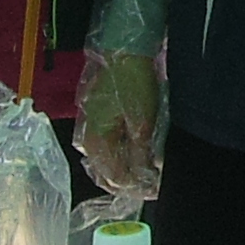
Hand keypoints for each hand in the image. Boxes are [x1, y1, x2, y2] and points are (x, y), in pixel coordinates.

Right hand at [74, 51, 162, 197]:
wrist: (123, 53)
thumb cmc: (132, 84)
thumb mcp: (142, 121)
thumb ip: (141, 153)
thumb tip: (146, 177)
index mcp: (96, 142)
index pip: (114, 178)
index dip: (136, 188)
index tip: (156, 190)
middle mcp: (88, 141)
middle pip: (107, 173)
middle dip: (130, 183)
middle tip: (154, 186)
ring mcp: (90, 131)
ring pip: (108, 162)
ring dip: (126, 170)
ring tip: (149, 174)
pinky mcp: (97, 122)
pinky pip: (109, 148)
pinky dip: (122, 156)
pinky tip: (138, 156)